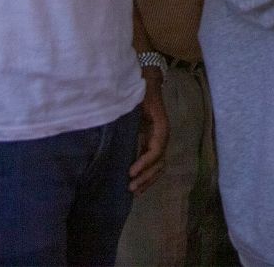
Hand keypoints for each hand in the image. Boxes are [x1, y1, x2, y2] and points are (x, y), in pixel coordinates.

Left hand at [129, 71, 168, 193]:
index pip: (156, 149)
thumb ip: (128, 113)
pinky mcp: (152, 142)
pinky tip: (137, 183)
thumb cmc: (141, 90)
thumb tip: (111, 125)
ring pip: (159, 165)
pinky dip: (147, 175)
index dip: (145, 163)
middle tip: (130, 186)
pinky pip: (154, 162)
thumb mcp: (135, 99)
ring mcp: (159, 139)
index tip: (130, 172)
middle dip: (146, 176)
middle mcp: (163, 135)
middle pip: (160, 162)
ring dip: (148, 179)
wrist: (149, 81)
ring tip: (134, 191)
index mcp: (161, 126)